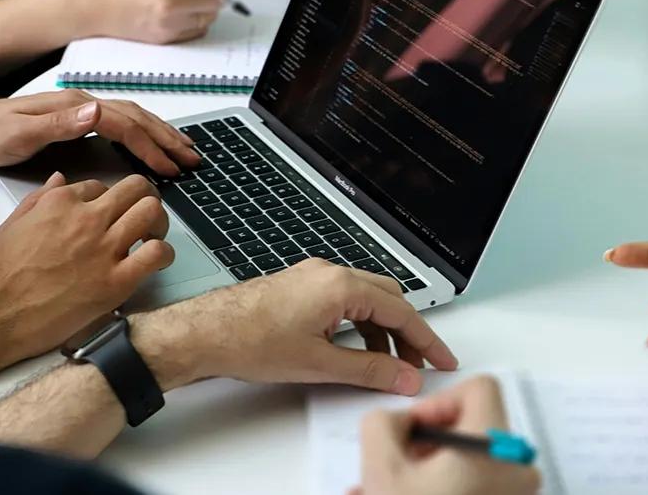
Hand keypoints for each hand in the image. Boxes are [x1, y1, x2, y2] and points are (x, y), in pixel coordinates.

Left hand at [0, 90, 200, 175]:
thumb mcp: (19, 134)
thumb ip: (59, 125)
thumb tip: (97, 112)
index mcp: (74, 107)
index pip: (123, 124)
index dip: (149, 145)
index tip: (168, 166)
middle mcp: (82, 104)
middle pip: (136, 117)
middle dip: (166, 137)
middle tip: (192, 158)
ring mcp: (81, 110)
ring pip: (132, 118)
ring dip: (159, 133)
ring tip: (183, 150)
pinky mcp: (77, 120)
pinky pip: (120, 124)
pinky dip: (142, 133)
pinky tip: (150, 144)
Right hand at [0, 173, 172, 374]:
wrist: (1, 315)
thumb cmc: (3, 274)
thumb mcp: (12, 224)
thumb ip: (38, 199)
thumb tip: (59, 178)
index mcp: (61, 202)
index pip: (100, 186)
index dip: (107, 201)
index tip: (107, 216)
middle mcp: (87, 218)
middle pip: (135, 188)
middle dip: (143, 198)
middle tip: (142, 216)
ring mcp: (104, 249)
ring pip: (151, 212)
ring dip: (158, 222)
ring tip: (151, 236)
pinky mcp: (117, 281)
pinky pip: (157, 254)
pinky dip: (164, 254)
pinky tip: (156, 261)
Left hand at [134, 259, 458, 393]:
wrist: (205, 333)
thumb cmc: (249, 340)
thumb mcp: (319, 363)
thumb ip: (369, 369)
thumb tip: (403, 375)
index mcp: (340, 286)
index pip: (401, 311)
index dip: (427, 339)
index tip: (442, 359)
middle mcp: (328, 273)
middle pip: (388, 298)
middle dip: (407, 332)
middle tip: (416, 363)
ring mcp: (312, 277)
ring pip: (365, 298)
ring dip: (381, 329)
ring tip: (385, 364)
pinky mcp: (298, 286)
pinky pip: (342, 299)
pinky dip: (357, 323)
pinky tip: (352, 348)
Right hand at [352, 376, 539, 494]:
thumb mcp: (380, 464)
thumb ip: (383, 421)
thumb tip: (396, 420)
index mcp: (494, 450)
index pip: (480, 389)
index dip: (439, 401)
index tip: (416, 430)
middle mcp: (516, 471)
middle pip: (472, 427)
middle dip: (425, 442)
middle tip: (398, 462)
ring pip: (468, 461)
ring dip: (425, 469)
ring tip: (385, 489)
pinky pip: (475, 487)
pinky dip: (441, 489)